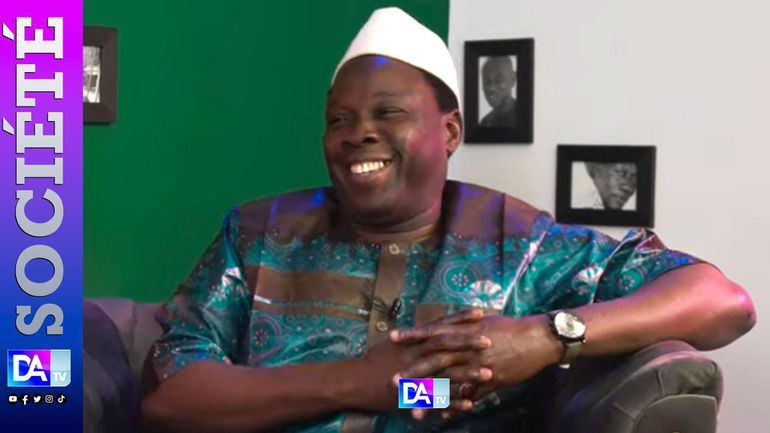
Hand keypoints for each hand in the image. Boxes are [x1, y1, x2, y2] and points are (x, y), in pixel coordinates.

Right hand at [350, 309, 491, 411]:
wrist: (356, 381)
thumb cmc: (374, 360)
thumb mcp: (393, 343)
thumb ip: (414, 337)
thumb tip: (429, 329)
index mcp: (413, 340)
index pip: (440, 325)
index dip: (460, 319)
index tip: (480, 313)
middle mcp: (416, 354)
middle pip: (447, 346)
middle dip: (469, 343)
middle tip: (490, 341)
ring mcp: (416, 375)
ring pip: (446, 373)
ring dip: (468, 374)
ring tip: (489, 374)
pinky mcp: (413, 394)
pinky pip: (437, 399)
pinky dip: (454, 401)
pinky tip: (471, 403)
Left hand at [392, 314, 561, 418]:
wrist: (537, 338)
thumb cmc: (510, 327)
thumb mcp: (483, 322)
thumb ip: (463, 327)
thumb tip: (447, 326)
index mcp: (464, 330)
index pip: (433, 331)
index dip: (412, 335)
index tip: (392, 337)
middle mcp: (468, 348)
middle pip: (435, 360)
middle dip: (413, 371)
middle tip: (393, 380)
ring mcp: (478, 365)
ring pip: (450, 383)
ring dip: (431, 396)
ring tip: (412, 408)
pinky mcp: (491, 380)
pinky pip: (470, 395)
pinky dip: (456, 405)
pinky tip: (442, 415)